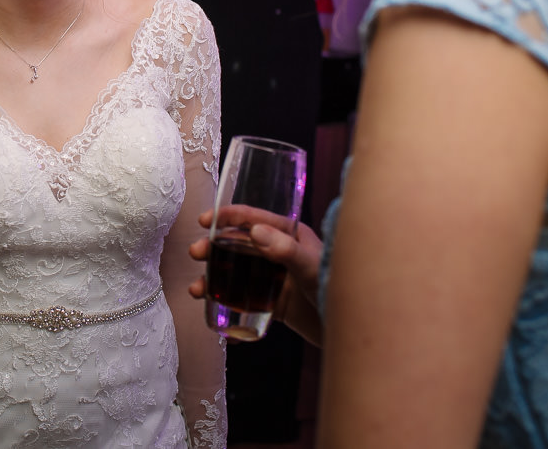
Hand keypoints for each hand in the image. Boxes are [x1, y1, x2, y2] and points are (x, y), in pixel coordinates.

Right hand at [187, 206, 324, 346]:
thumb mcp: (310, 267)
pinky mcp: (273, 302)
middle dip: (213, 248)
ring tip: (197, 291)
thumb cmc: (337, 290)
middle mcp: (278, 253)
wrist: (350, 331)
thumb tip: (255, 231)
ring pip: (235, 273)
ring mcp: (274, 278)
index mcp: (289, 235)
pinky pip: (243, 301)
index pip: (254, 218)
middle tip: (197, 254)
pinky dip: (227, 308)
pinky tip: (216, 320)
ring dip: (213, 279)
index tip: (205, 220)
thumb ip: (286, 250)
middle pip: (238, 245)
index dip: (228, 216)